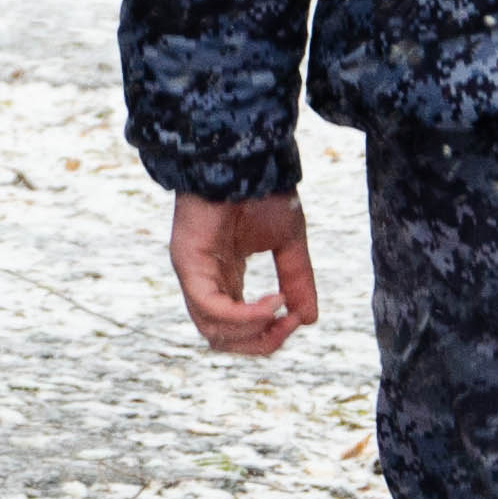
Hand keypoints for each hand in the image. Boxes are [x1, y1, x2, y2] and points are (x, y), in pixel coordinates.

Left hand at [168, 191, 317, 356]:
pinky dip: (245, 315)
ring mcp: (193, 273)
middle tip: (290, 323)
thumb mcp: (288, 242)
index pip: (238, 329)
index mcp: (225, 278)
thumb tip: (308, 320)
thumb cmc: (262, 191)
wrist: (246, 156)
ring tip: (281, 309)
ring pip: (214, 330)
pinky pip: (211, 307)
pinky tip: (273, 302)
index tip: (297, 318)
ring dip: (254, 330)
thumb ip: (296, 280)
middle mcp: (205, 281)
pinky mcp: (189, 262)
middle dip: (261, 342)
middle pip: (223, 338)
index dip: (269, 335)